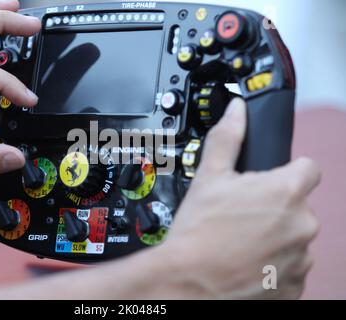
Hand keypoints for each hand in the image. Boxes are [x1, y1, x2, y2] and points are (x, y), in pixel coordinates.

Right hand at [157, 98, 320, 298]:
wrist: (188, 283)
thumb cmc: (198, 233)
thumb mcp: (209, 177)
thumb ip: (227, 138)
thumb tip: (235, 111)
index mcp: (286, 191)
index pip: (306, 168)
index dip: (286, 171)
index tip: (269, 181)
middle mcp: (302, 224)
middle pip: (296, 207)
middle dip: (274, 208)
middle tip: (241, 215)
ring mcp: (301, 258)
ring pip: (292, 238)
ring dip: (273, 238)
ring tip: (239, 242)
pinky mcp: (294, 285)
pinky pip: (289, 268)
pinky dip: (272, 265)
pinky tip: (245, 263)